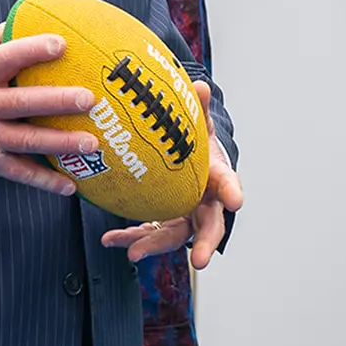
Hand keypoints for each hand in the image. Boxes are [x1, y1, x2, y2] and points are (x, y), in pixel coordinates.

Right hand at [0, 24, 100, 194]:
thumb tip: (23, 15)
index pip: (3, 58)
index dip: (30, 50)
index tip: (60, 43)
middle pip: (21, 103)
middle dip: (56, 100)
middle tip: (88, 98)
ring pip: (26, 140)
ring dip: (59, 143)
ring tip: (90, 142)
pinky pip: (21, 173)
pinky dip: (45, 181)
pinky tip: (70, 185)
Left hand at [101, 78, 243, 268]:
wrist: (190, 164)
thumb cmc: (198, 147)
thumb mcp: (199, 126)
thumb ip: (198, 109)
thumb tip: (199, 86)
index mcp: (217, 179)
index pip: (228, 184)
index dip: (233, 191)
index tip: (236, 200)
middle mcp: (204, 204)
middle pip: (209, 227)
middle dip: (205, 243)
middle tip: (200, 260)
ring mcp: (183, 217)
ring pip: (172, 236)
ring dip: (154, 245)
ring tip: (134, 253)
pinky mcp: (163, 224)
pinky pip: (146, 233)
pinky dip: (129, 237)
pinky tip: (109, 240)